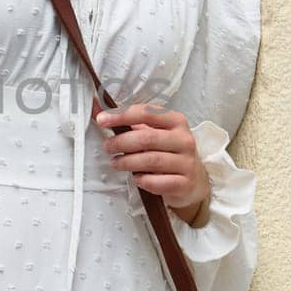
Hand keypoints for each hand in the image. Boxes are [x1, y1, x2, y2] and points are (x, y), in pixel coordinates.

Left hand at [95, 101, 209, 222]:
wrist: (193, 180)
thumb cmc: (167, 152)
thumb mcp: (152, 133)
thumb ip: (127, 121)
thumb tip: (96, 107)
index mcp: (176, 121)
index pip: (147, 113)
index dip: (122, 115)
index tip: (102, 119)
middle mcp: (184, 140)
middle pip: (147, 138)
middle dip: (121, 142)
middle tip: (108, 147)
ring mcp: (187, 162)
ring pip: (151, 160)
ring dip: (127, 162)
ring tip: (116, 163)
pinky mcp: (185, 183)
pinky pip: (158, 182)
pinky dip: (142, 180)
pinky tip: (136, 178)